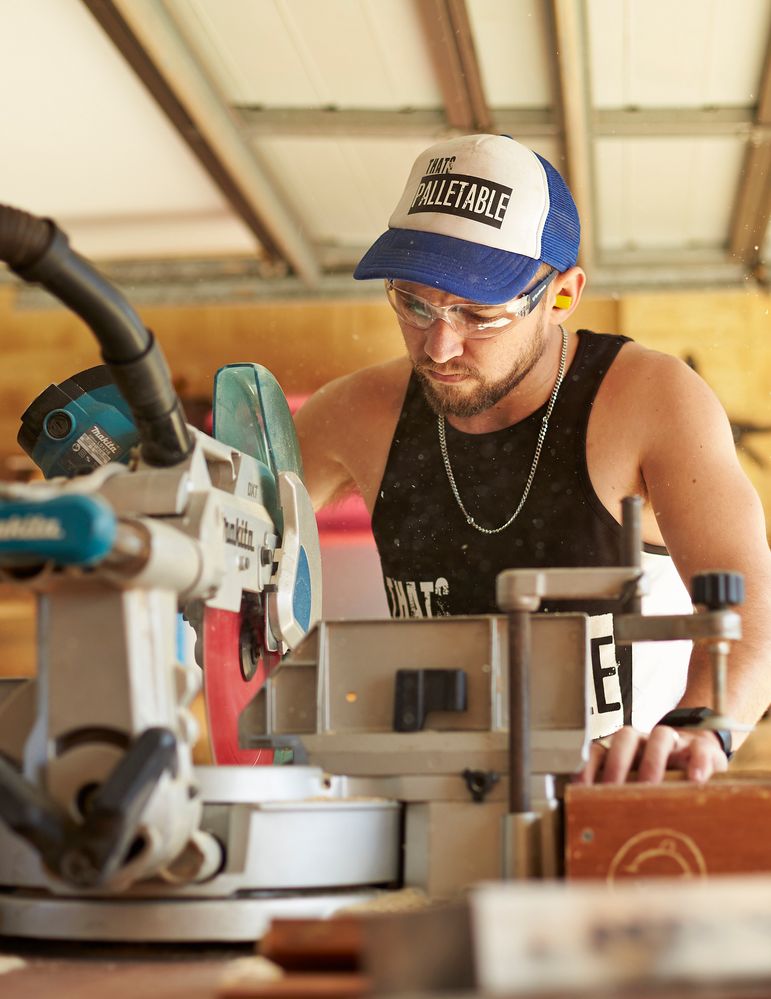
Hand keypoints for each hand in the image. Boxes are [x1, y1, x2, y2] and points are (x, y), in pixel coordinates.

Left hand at [575, 724, 728, 784]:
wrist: (698, 755)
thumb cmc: (661, 777)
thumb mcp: (637, 785)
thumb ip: (618, 797)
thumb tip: (594, 827)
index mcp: (624, 749)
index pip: (600, 749)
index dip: (589, 767)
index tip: (582, 790)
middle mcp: (645, 740)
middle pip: (626, 738)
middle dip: (618, 764)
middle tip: (616, 792)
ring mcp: (674, 741)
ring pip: (660, 736)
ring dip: (653, 762)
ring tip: (653, 788)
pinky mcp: (703, 747)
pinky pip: (700, 750)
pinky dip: (697, 763)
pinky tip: (695, 780)